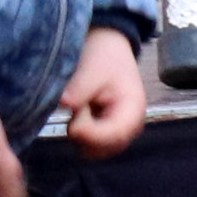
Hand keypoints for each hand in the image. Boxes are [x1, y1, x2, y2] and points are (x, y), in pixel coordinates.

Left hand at [58, 27, 145, 157]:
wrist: (107, 46)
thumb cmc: (104, 55)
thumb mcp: (92, 69)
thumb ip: (79, 90)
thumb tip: (63, 105)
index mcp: (133, 110)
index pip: (113, 136)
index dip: (91, 134)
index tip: (72, 125)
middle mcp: (130, 126)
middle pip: (105, 149)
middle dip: (85, 135)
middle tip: (76, 110)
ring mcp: (119, 131)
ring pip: (96, 150)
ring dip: (81, 135)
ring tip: (79, 108)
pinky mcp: (107, 132)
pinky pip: (92, 145)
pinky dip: (81, 134)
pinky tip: (79, 114)